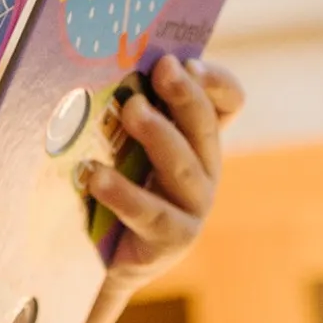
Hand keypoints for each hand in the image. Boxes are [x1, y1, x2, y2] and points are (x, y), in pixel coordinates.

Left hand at [82, 54, 244, 290]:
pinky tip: (95, 175)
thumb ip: (125, 111)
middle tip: (162, 68)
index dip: (216, 81)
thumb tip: (97, 65)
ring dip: (160, 134)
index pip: (227, 103)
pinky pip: (151, 213)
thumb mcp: (124, 146)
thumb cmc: (113, 191)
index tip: (186, 61)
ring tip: (132, 111)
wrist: (104, 262)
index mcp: (197, 140)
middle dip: (185, 95)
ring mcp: (193, 206)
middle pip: (205, 126)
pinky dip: (124, 193)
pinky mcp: (172, 238)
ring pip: (183, 165)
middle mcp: (204, 170)